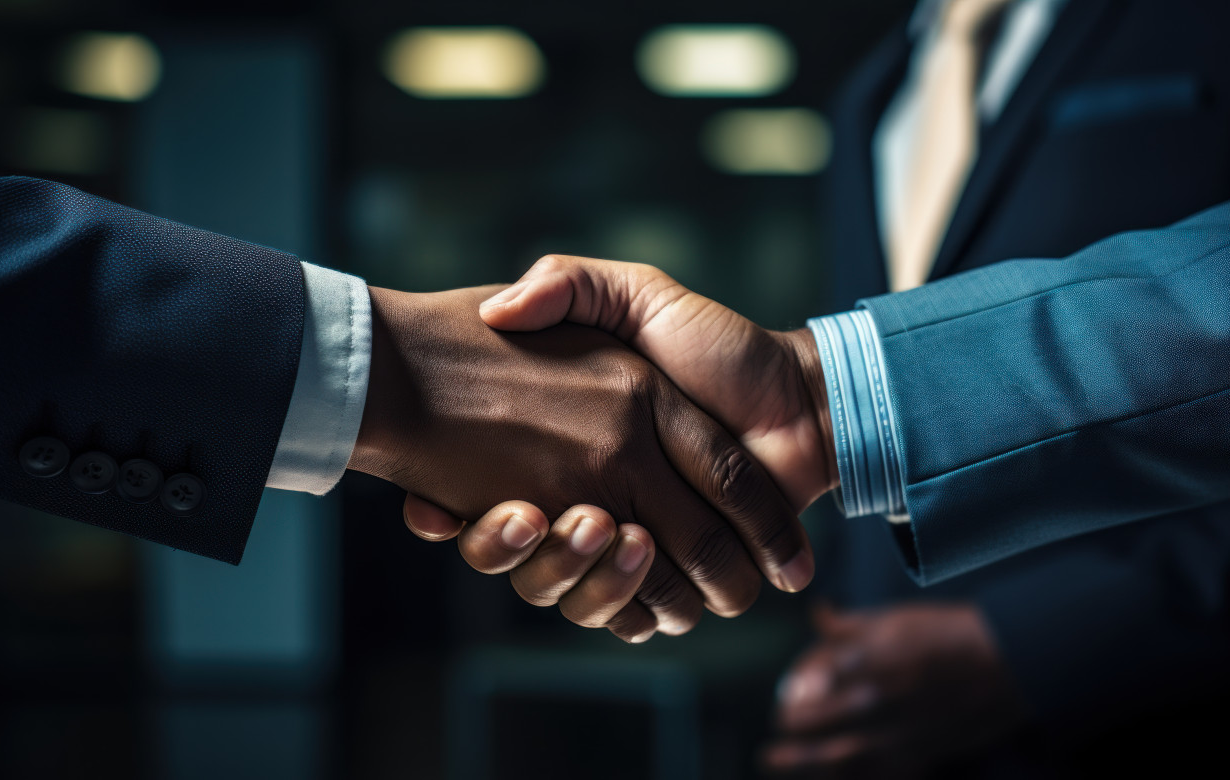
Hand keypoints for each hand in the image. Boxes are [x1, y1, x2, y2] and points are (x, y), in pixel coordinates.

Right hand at [348, 284, 812, 638]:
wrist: (797, 401)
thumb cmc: (717, 344)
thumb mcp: (634, 293)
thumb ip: (570, 284)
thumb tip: (498, 309)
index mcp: (568, 446)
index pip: (487, 494)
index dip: (452, 512)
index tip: (432, 510)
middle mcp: (589, 500)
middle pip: (522, 557)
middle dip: (514, 548)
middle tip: (531, 516)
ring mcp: (628, 545)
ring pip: (569, 592)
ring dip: (574, 574)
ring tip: (606, 529)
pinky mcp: (670, 578)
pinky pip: (626, 617)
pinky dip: (622, 607)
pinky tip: (635, 559)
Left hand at [763, 605, 1024, 777]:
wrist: (1010, 663)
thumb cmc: (950, 632)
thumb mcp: (894, 618)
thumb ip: (850, 626)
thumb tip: (818, 615)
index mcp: (865, 664)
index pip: (812, 686)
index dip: (796, 692)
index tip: (787, 695)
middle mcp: (875, 703)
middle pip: (817, 725)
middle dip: (792, 729)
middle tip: (776, 730)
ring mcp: (898, 733)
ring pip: (837, 757)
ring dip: (801, 761)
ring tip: (772, 759)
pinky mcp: (920, 752)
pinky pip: (875, 772)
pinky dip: (849, 774)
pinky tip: (832, 774)